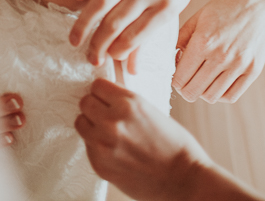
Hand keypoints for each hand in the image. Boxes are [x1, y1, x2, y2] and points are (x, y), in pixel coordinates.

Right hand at [71, 0, 210, 65]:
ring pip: (102, 1)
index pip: (133, 37)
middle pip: (114, 24)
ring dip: (84, 24)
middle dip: (97, 45)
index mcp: (165, 7)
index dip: (116, 52)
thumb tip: (131, 69)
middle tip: (89, 57)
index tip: (107, 58)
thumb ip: (148, 36)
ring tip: (75, 40)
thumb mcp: (173, 10)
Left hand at [76, 79, 210, 200]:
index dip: (103, 91)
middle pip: (85, 102)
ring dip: (91, 124)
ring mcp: (103, 144)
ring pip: (80, 122)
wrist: (183, 179)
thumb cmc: (174, 145)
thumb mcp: (151, 110)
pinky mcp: (99, 164)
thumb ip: (126, 102)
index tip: (107, 97)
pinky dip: (95, 144)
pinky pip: (87, 145)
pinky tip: (113, 148)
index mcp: (129, 103)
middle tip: (106, 113)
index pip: (97, 85)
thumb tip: (108, 94)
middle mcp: (112, 121)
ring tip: (106, 130)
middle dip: (95, 106)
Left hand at [174, 0, 264, 102]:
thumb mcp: (199, 16)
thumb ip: (181, 37)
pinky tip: (218, 82)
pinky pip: (231, 96)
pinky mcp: (253, 71)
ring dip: (202, 92)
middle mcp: (220, 56)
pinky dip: (221, 94)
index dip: (174, 79)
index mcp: (203, 41)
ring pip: (211, 97)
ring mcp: (238, 65)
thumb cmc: (227, 7)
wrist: (262, 4)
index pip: (179, 78)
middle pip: (193, 92)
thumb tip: (171, 59)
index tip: (177, 73)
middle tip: (187, 80)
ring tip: (203, 80)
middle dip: (185, 88)